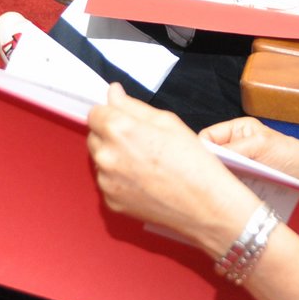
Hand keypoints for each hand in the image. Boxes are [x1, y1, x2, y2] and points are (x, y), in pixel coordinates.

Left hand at [88, 85, 253, 251]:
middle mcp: (107, 155)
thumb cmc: (192, 164)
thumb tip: (114, 94)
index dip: (110, 113)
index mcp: (119, 130)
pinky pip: (107, 182)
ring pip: (100, 160)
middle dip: (110, 135)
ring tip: (145, 163)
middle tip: (140, 141)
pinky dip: (119, 179)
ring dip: (114, 157)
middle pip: (94, 136)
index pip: (95, 113)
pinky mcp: (110, 201)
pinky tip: (143, 179)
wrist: (204, 205)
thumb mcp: (168, 122)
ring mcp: (106, 181)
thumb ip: (133, 106)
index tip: (122, 118)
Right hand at [200, 117, 298, 187]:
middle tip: (211, 180)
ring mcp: (239, 165)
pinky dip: (227, 190)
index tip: (202, 165)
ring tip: (222, 190)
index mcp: (237, 129)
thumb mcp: (260, 147)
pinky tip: (229, 196)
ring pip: (218, 172)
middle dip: (209, 167)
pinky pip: (228, 185)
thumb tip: (207, 156)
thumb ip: (233, 148)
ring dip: (219, 180)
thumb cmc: (292, 156)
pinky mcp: (245, 182)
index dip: (201, 150)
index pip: (207, 137)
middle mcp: (235, 146)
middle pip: (210, 156)